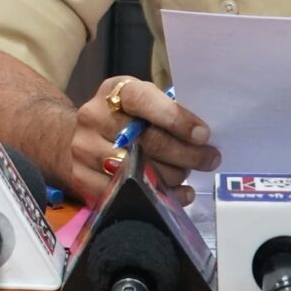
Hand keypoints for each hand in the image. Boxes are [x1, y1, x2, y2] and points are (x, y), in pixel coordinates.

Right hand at [58, 77, 220, 206]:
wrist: (80, 137)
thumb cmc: (124, 118)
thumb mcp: (141, 103)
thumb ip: (166, 113)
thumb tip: (201, 139)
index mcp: (113, 93)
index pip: (144, 100)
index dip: (175, 118)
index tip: (203, 135)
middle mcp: (93, 117)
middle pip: (147, 141)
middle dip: (187, 154)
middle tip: (210, 159)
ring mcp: (84, 150)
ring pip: (141, 171)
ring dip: (173, 176)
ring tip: (185, 173)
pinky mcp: (83, 179)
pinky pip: (129, 194)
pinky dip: (161, 198)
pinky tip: (176, 193)